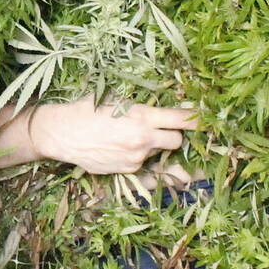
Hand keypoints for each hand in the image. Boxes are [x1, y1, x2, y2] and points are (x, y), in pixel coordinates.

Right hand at [30, 98, 197, 174]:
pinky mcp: (128, 171)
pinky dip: (139, 157)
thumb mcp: (116, 98)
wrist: (62, 133)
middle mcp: (143, 139)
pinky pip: (143, 164)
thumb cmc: (88, 109)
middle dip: (174, 135)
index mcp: (142, 116)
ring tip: (132, 137)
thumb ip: (143, 105)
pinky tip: (122, 148)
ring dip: (154, 147)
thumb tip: (165, 107)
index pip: (181, 119)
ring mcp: (136, 158)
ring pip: (159, 154)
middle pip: (177, 141)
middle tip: (163, 128)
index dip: (196, 119)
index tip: (206, 119)